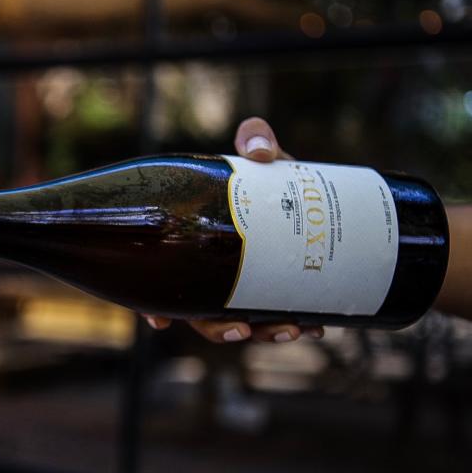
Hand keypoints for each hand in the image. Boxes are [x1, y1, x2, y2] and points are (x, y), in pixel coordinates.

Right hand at [144, 117, 323, 342]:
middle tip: (243, 330)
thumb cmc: (267, 173)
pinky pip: (280, 315)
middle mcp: (214, 275)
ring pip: (243, 322)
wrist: (310, 185)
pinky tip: (317, 327)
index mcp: (195, 247)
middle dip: (221, 329)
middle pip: (204, 316)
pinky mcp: (277, 290)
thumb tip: (259, 150)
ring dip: (263, 333)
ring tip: (291, 330)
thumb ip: (256, 139)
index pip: (162, 286)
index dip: (154, 312)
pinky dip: (298, 323)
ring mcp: (245, 286)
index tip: (161, 324)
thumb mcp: (259, 156)